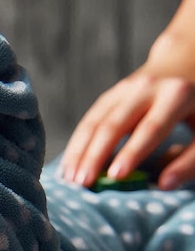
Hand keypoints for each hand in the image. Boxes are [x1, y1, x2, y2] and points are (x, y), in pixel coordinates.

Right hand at [59, 68, 194, 189]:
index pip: (150, 127)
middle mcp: (146, 87)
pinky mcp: (108, 97)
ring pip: (94, 123)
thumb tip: (164, 186)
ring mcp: (122, 90)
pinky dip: (76, 147)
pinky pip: (87, 123)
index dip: (132, 152)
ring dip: (79, 154)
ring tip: (69, 181)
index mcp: (177, 94)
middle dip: (95, 156)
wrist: (186, 64)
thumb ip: (190, 160)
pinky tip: (67, 168)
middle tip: (83, 184)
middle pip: (114, 125)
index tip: (115, 177)